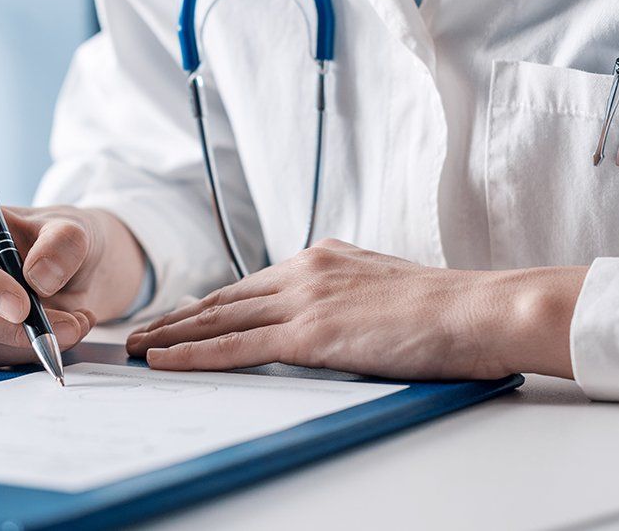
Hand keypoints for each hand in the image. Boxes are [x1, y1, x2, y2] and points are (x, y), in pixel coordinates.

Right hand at [0, 199, 145, 367]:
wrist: (74, 271)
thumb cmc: (59, 239)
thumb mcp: (73, 228)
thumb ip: (63, 245)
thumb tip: (40, 280)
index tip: (21, 305)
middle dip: (13, 327)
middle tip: (67, 325)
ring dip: (31, 343)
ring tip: (75, 324)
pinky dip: (32, 352)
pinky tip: (62, 332)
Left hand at [127, 239, 585, 379]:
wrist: (480, 309)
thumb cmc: (450, 309)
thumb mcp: (388, 290)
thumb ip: (350, 297)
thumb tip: (338, 319)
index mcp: (324, 258)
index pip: (253, 284)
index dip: (213, 302)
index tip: (183, 314)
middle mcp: (306, 270)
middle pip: (226, 297)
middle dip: (179, 316)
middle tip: (142, 330)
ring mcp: (305, 299)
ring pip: (220, 318)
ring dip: (173, 334)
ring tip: (138, 347)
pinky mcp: (310, 333)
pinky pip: (236, 345)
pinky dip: (194, 353)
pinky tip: (165, 360)